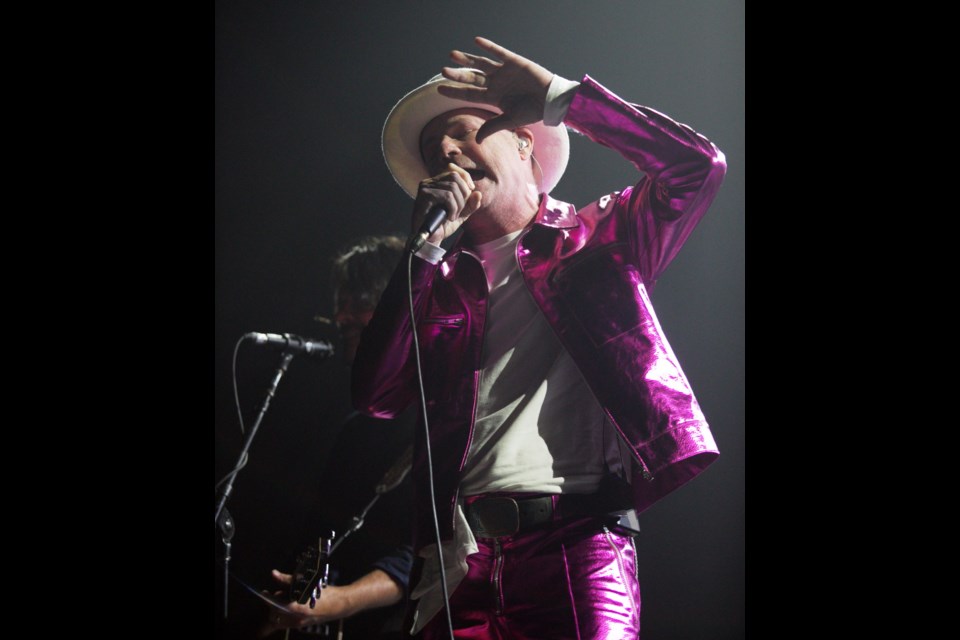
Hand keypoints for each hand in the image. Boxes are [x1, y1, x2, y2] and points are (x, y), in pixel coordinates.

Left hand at [256, 569, 336, 637]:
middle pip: (274, 616)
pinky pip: (286, 623)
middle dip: (272, 606)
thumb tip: (274, 574)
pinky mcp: (300, 625)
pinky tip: (291, 604)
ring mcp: (298, 624)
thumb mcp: (306, 583)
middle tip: (276, 595)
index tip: (264, 593)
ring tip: (284, 599)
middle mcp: (295, 620)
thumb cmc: (324, 593)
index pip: (274, 606)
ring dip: (277, 611)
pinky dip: (284, 615)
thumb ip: (287, 580)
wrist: (338, 605)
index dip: (267, 599)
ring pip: (279, 622)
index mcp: (296, 609)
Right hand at [411, 163, 481, 245]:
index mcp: (438, 182)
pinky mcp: (424, 195)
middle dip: (464, 195)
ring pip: (452, 187)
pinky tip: (449, 217)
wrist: (431, 239)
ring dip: (458, 205)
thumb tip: (478, 193)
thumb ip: (471, 204)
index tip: (470, 193)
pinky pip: (446, 196)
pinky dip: (453, 208)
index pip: (453, 169)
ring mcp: (425, 187)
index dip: (466, 178)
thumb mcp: (462, 213)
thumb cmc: (443, 225)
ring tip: (453, 216)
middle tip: (459, 210)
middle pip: (455, 177)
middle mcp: (430, 182)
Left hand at [438, 36, 553, 142]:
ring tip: (452, 55)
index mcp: (493, 97)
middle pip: (472, 77)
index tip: (439, 89)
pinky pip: (499, 52)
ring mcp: (504, 72)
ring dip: (467, 59)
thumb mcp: (510, 120)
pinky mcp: (514, 62)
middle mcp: (496, 83)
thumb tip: (476, 140)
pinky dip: (489, 47)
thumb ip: (493, 126)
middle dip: (458, 75)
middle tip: (443, 71)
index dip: (455, 91)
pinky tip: (476, 41)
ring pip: (481, 64)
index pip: (470, 93)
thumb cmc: (532, 112)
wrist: (551, 100)